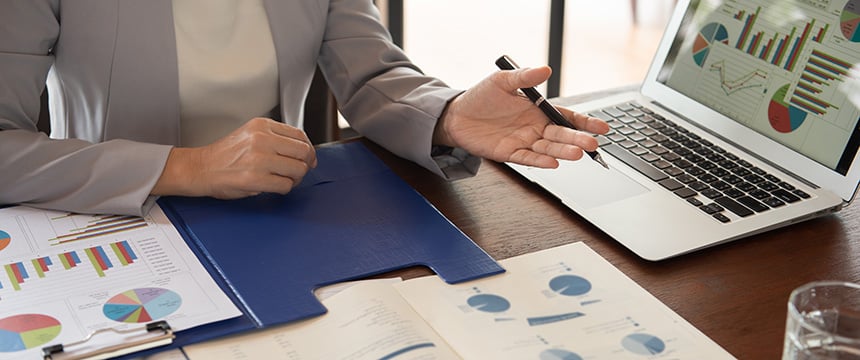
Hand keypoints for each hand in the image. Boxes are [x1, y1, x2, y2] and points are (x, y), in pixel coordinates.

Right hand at [152, 118, 316, 198]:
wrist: (200, 168)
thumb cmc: (225, 156)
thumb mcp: (251, 136)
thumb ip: (275, 138)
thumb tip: (303, 151)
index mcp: (262, 126)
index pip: (299, 135)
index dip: (308, 149)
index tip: (308, 158)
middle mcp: (262, 139)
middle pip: (303, 152)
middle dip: (305, 165)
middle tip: (297, 172)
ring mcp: (259, 158)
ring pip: (298, 169)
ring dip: (295, 179)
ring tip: (283, 180)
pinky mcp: (255, 178)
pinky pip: (285, 185)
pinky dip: (283, 189)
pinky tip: (273, 186)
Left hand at [434, 66, 608, 167]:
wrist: (455, 114)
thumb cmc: (480, 96)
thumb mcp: (503, 81)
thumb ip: (525, 77)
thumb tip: (546, 69)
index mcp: (537, 110)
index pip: (566, 117)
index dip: (584, 123)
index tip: (602, 127)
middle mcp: (534, 128)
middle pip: (560, 136)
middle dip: (577, 140)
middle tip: (592, 144)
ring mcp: (523, 141)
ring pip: (548, 149)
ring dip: (563, 152)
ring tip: (578, 153)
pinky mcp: (509, 153)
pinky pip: (528, 158)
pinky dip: (540, 161)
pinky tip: (553, 163)